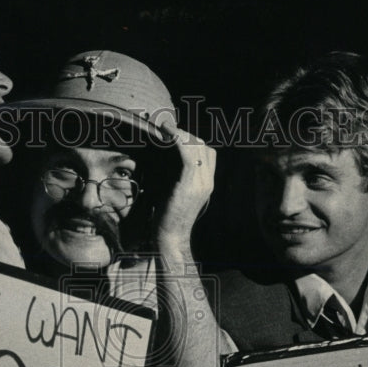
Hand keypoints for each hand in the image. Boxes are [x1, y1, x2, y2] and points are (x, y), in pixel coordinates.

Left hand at [153, 121, 215, 248]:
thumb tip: (160, 153)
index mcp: (207, 183)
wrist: (169, 238)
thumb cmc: (165, 217)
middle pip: (202, 146)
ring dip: (179, 134)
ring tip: (163, 128)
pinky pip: (187, 153)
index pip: (208, 153)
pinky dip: (176, 139)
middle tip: (165, 130)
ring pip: (196, 146)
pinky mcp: (188, 184)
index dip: (192, 141)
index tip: (173, 136)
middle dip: (184, 135)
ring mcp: (201, 182)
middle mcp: (207, 181)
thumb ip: (173, 174)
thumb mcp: (172, 191)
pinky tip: (165, 132)